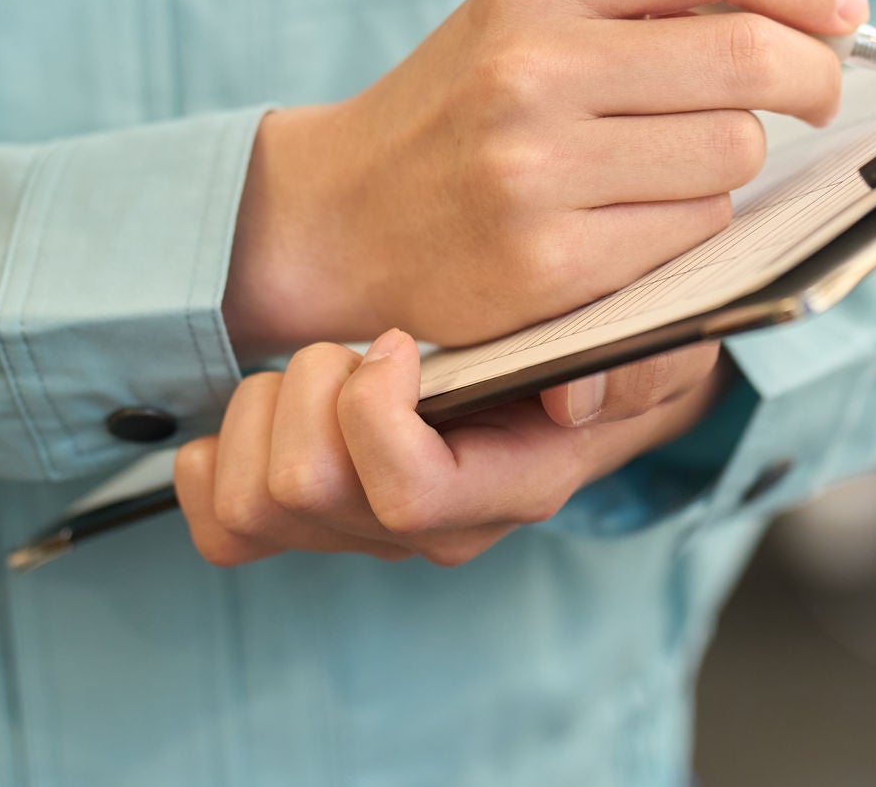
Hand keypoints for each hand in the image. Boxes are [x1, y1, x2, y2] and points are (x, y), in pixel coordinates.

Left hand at [175, 330, 727, 566]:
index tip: (403, 342)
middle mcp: (428, 532)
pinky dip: (219, 455)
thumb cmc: (605, 357)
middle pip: (302, 487)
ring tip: (323, 369)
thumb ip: (640, 369)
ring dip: (268, 405)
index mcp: (508, 490)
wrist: (576, 388)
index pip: (407, 494)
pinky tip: (266, 412)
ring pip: (251, 497)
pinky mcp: (309, 522)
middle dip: (312, 386)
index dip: (376, 409)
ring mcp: (363, 533)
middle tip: (359, 348)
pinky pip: (220, 521)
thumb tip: (572, 398)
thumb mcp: (655, 348)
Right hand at [223, 0, 867, 352]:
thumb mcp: (526, 13)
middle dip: (812, 75)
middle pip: (751, 55)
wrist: (341, 214)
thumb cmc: (462, 106)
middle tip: (812, 89)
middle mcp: (533, 68)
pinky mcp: (551, 265)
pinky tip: (641, 214)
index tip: (838, 10)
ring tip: (682, 158)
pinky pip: (694, 230)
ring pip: (734, 152)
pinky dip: (693, 222)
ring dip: (736, 157)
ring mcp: (538, 171)